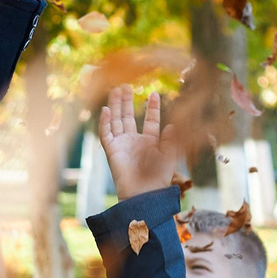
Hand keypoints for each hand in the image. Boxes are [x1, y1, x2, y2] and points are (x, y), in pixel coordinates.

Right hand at [98, 84, 185, 201]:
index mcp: (150, 142)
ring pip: (117, 121)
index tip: (154, 94)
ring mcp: (122, 145)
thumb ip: (170, 139)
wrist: (144, 193)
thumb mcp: (170, 154)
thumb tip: (172, 125)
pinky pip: (106, 134)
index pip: (150, 121)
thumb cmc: (159, 177)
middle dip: (127, 101)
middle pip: (129, 117)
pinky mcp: (111, 151)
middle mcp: (134, 142)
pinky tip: (106, 109)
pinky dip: (105, 122)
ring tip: (116, 89)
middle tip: (126, 85)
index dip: (152, 108)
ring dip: (116, 105)